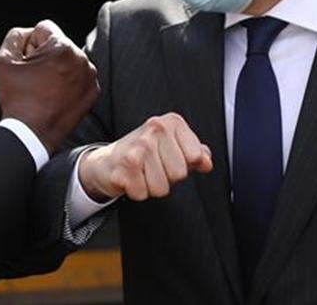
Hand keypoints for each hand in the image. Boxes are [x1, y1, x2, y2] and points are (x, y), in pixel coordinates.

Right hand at [0, 20, 98, 153]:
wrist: (31, 136)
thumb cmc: (16, 98)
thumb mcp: (4, 60)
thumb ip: (15, 36)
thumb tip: (28, 33)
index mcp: (62, 47)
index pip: (43, 29)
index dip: (29, 44)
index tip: (26, 64)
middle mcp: (82, 58)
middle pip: (57, 43)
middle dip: (44, 55)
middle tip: (33, 79)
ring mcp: (90, 76)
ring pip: (68, 59)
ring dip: (57, 67)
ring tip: (44, 89)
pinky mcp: (93, 91)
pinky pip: (78, 75)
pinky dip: (68, 82)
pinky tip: (55, 96)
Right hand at [78, 113, 212, 201]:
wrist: (109, 159)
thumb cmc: (146, 153)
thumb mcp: (175, 147)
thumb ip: (197, 153)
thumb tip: (206, 162)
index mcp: (171, 122)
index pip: (195, 157)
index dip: (185, 164)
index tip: (171, 158)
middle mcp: (155, 130)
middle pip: (179, 174)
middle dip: (168, 178)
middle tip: (154, 167)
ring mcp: (138, 147)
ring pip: (161, 187)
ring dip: (152, 187)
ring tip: (143, 173)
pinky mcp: (123, 165)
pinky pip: (142, 193)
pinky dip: (137, 192)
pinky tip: (131, 178)